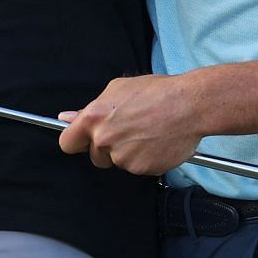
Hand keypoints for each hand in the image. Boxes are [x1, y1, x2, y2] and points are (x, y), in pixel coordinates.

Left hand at [57, 74, 204, 176]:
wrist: (190, 105)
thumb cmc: (157, 92)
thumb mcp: (119, 89)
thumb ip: (91, 108)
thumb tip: (67, 118)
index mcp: (94, 118)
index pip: (67, 142)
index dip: (76, 141)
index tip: (83, 141)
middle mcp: (105, 140)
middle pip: (94, 156)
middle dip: (106, 147)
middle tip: (128, 130)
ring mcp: (123, 157)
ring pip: (118, 162)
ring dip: (128, 152)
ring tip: (147, 132)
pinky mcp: (141, 169)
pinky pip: (138, 167)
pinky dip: (145, 158)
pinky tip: (157, 141)